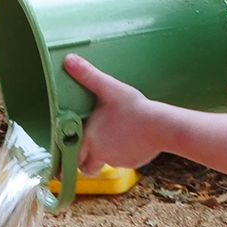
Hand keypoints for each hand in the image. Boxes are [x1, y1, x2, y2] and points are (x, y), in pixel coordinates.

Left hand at [63, 54, 164, 175]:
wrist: (161, 126)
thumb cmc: (134, 108)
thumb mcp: (109, 88)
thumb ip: (88, 75)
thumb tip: (68, 59)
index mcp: (89, 139)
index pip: (71, 157)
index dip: (67, 157)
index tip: (64, 157)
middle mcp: (101, 154)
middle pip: (86, 167)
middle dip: (84, 161)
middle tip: (86, 151)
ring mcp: (118, 161)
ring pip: (105, 163)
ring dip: (104, 155)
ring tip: (111, 137)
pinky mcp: (133, 163)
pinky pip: (123, 162)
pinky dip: (123, 153)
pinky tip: (129, 139)